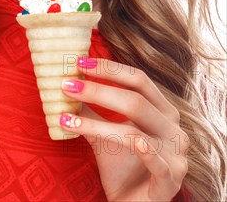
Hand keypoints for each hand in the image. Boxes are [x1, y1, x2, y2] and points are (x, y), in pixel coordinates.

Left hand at [60, 57, 189, 201]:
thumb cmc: (122, 166)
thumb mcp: (103, 133)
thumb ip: (91, 109)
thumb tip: (67, 81)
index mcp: (162, 110)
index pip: (138, 79)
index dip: (109, 69)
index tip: (79, 62)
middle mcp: (173, 128)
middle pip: (135, 100)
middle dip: (98, 91)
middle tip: (67, 86)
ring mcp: (175, 154)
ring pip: (134, 131)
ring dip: (96, 122)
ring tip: (67, 117)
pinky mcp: (170, 179)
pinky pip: (155, 161)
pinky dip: (140, 150)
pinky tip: (125, 141)